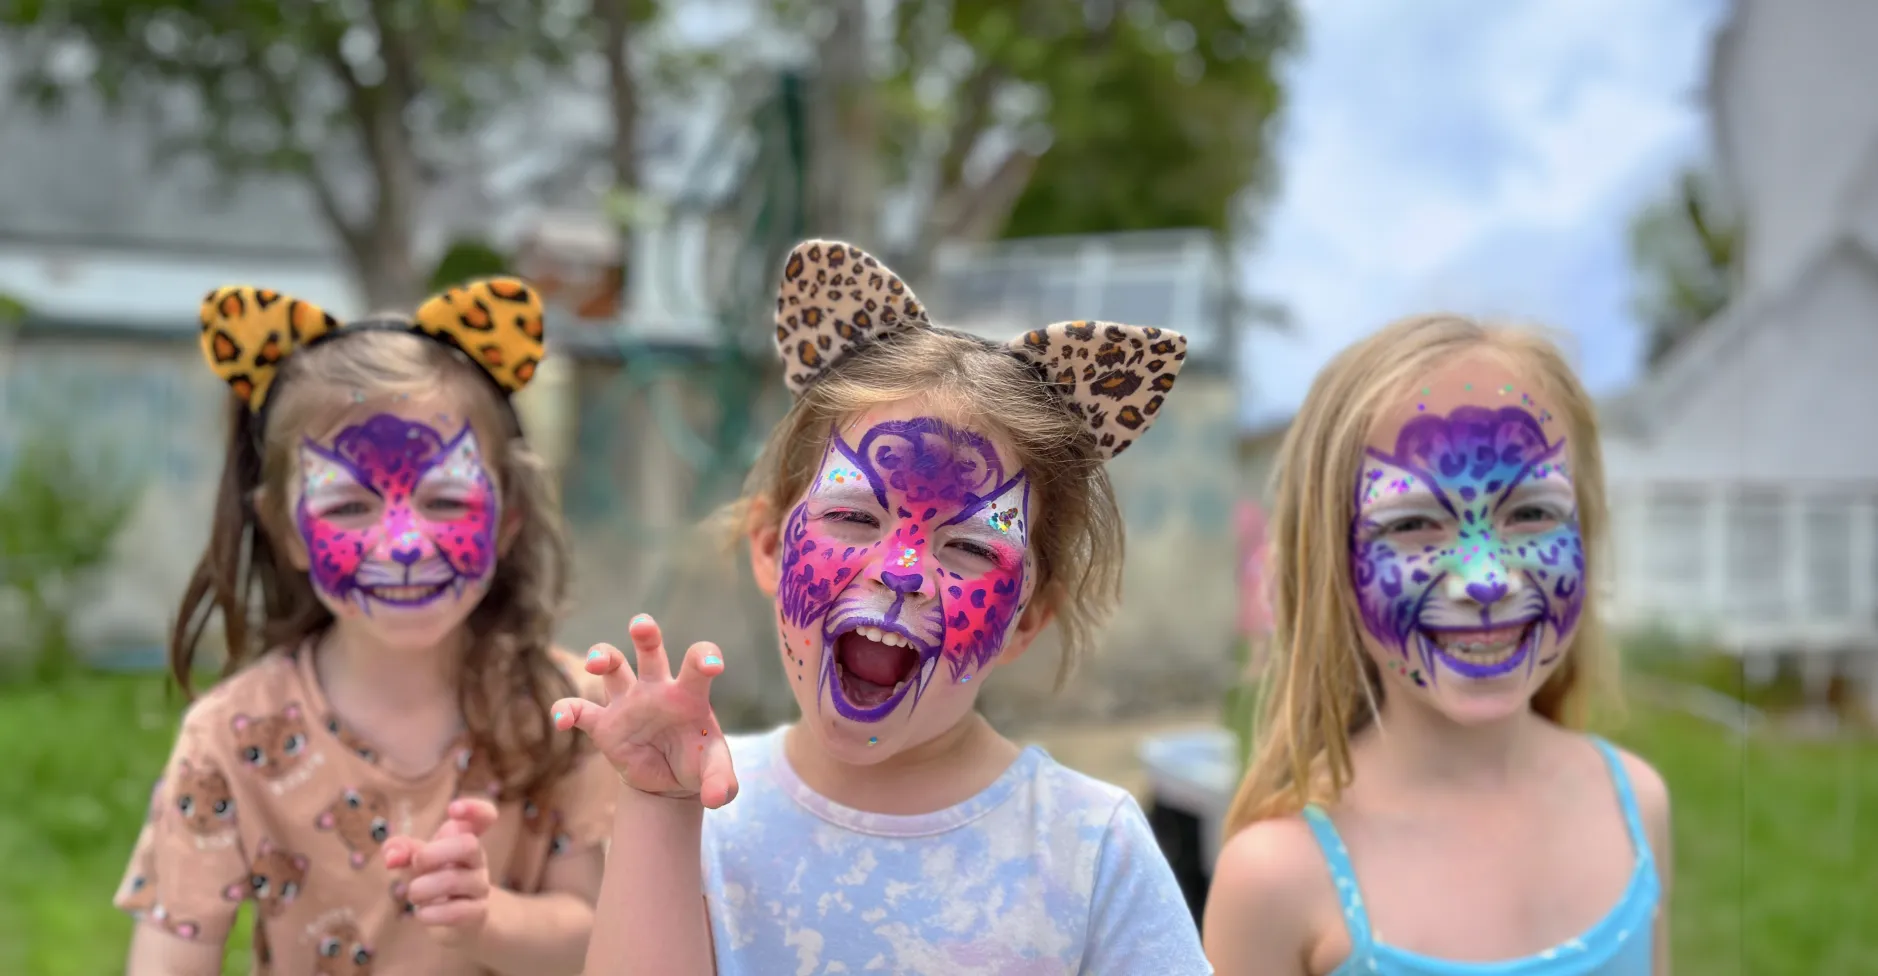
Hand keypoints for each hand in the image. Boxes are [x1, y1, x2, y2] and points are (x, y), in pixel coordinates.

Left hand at [383, 798, 497, 945]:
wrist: (459, 918)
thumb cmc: (436, 878)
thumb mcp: (419, 860)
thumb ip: (402, 850)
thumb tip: (390, 856)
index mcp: (466, 838)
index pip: (485, 816)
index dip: (474, 809)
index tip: (452, 810)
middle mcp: (477, 860)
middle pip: (469, 845)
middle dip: (435, 853)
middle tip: (416, 863)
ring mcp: (480, 886)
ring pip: (456, 881)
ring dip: (424, 887)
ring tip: (413, 894)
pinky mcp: (478, 912)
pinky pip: (457, 912)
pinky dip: (432, 913)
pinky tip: (422, 913)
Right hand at [552, 614, 738, 807]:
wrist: (669, 781)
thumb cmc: (696, 763)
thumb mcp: (714, 772)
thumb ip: (722, 781)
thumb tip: (718, 798)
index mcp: (688, 693)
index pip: (696, 663)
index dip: (704, 657)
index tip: (713, 665)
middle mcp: (656, 689)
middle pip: (649, 650)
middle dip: (645, 634)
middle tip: (641, 625)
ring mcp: (627, 703)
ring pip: (612, 667)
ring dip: (602, 656)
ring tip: (596, 664)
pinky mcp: (604, 724)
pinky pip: (579, 710)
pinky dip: (566, 710)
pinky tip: (561, 720)